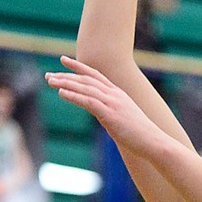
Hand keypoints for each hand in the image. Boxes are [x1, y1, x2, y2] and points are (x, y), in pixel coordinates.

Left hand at [46, 57, 166, 160]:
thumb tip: (101, 114)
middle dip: (65, 76)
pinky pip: (89, 102)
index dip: (78, 66)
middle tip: (48, 75)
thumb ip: (111, 112)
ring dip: (65, 83)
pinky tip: (61, 93)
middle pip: (86, 80)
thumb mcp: (124, 118)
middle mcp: (114, 94)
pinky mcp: (110, 114)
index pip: (95, 75)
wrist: (153, 141)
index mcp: (118, 93)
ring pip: (85, 88)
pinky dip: (74, 96)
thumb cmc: (140, 134)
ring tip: (50, 81)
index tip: (63, 60)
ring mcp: (113, 103)